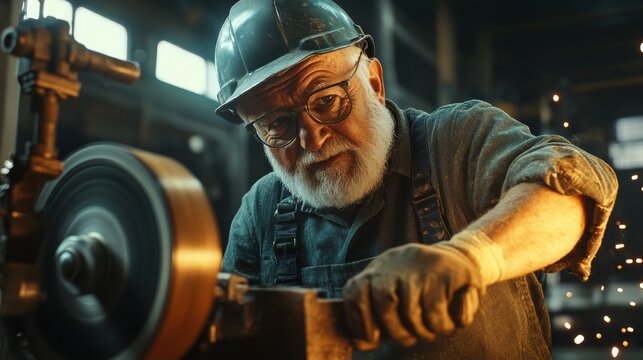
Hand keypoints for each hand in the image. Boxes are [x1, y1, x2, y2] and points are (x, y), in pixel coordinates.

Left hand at [343, 243, 483, 350]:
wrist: (460, 260)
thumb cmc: (421, 289)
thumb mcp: (394, 295)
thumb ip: (374, 317)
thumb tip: (360, 343)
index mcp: (379, 268)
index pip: (355, 291)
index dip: (358, 321)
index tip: (372, 340)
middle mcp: (398, 262)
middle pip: (383, 306)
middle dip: (396, 333)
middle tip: (409, 338)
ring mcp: (423, 266)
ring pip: (411, 314)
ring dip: (423, 333)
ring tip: (431, 329)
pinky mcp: (449, 273)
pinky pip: (437, 315)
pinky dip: (443, 328)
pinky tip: (449, 322)